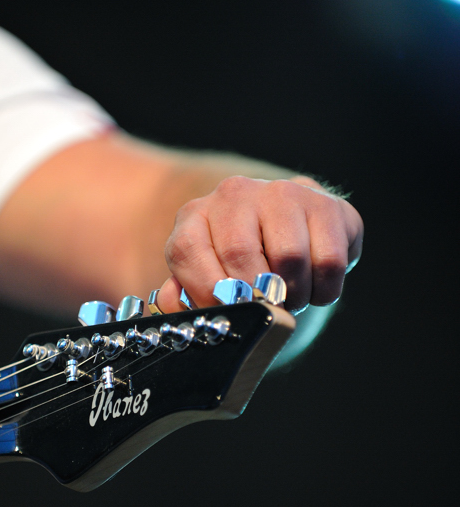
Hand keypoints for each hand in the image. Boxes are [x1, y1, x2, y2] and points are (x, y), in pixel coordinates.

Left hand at [157, 175, 362, 313]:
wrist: (289, 235)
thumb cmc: (238, 268)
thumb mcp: (202, 280)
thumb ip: (181, 297)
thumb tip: (177, 306)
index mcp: (195, 215)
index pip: (188, 252)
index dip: (205, 293)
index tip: (227, 313)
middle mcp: (235, 194)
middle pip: (240, 255)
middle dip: (254, 298)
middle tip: (265, 310)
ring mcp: (283, 193)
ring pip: (289, 258)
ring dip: (293, 295)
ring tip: (290, 297)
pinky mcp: (327, 205)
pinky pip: (329, 261)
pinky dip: (324, 290)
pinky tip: (315, 285)